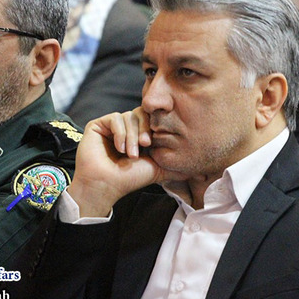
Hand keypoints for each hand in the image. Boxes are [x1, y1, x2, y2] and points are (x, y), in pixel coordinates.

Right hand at [67, 108, 186, 216]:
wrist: (107, 185)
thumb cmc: (129, 179)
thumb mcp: (158, 169)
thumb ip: (176, 166)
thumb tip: (201, 171)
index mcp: (138, 135)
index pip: (150, 119)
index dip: (153, 128)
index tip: (152, 144)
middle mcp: (125, 129)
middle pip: (140, 114)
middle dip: (144, 130)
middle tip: (145, 145)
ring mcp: (111, 127)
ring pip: (128, 116)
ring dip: (131, 136)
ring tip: (130, 154)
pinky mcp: (98, 125)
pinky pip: (114, 118)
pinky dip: (120, 133)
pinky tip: (120, 148)